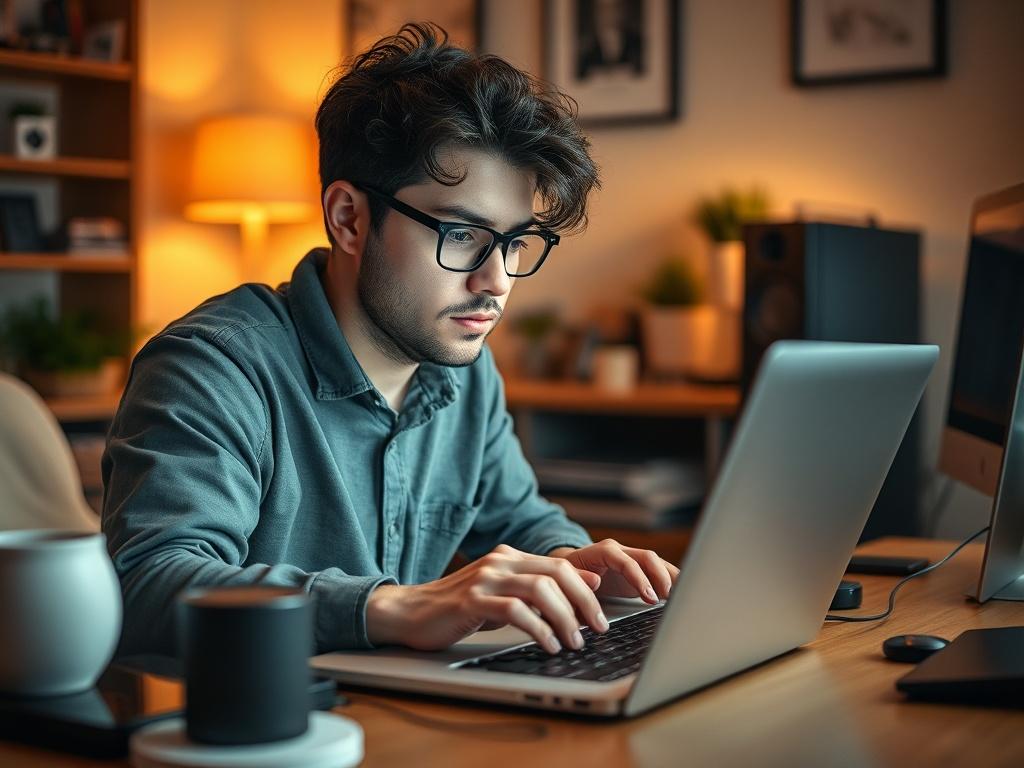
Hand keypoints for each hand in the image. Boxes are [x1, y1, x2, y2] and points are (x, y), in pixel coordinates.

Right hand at [366, 544, 607, 653]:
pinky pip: (515, 611)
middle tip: (598, 629)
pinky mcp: (472, 600)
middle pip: (556, 574)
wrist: (410, 612)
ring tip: (574, 641)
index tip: (602, 616)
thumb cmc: (458, 608)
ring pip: (540, 590)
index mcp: (510, 557)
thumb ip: (537, 589)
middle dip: (583, 602)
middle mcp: (500, 562)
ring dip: (564, 618)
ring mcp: (486, 579)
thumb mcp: (503, 594)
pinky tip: (547, 645)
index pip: (560, 566)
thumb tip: (585, 585)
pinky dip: (538, 629)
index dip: (586, 590)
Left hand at [549, 539, 679, 602]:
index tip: (649, 597)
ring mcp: (631, 556)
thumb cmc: (570, 575)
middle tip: (669, 597)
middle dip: (660, 577)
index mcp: (603, 551)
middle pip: (647, 557)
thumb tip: (594, 584)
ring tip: (680, 596)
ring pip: (656, 562)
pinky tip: (681, 592)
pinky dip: (671, 580)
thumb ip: (580, 581)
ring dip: (670, 578)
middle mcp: (620, 550)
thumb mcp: (569, 578)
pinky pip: (659, 570)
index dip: (639, 579)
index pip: (626, 561)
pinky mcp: (639, 568)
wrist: (572, 567)